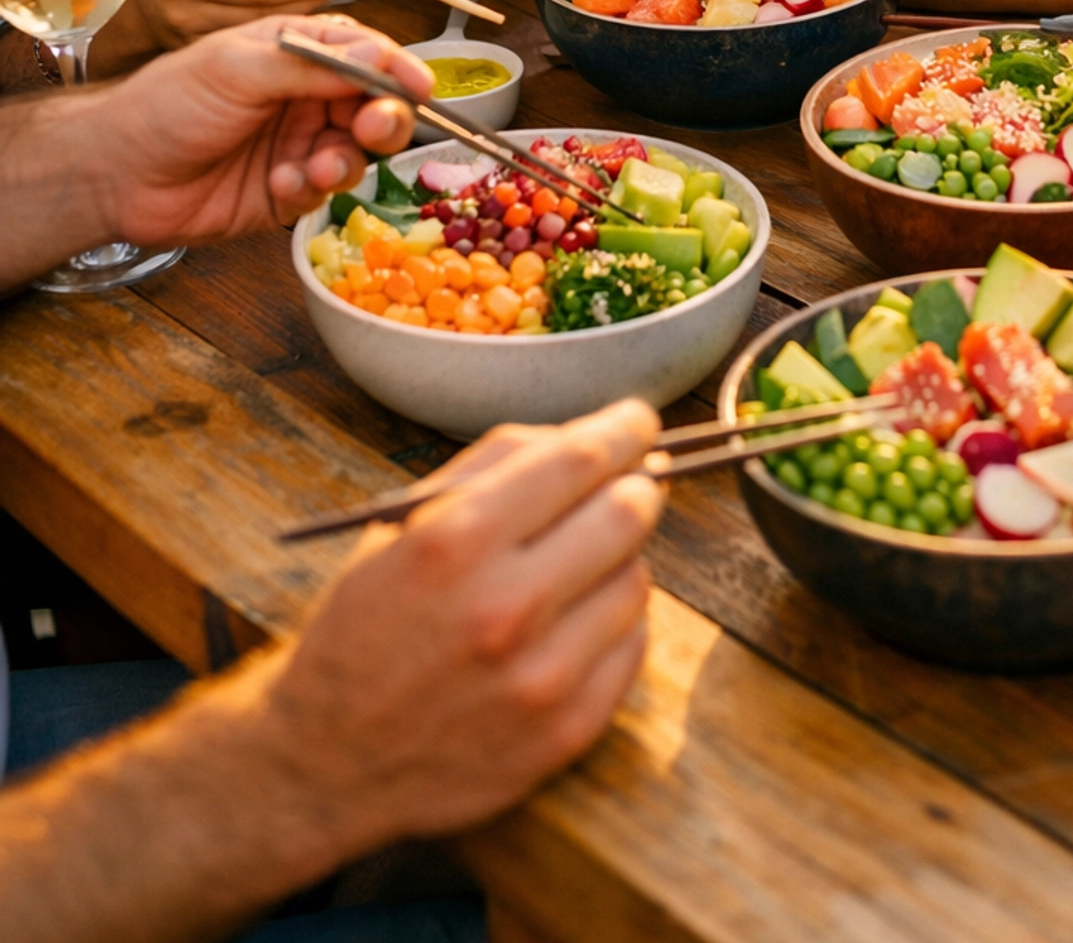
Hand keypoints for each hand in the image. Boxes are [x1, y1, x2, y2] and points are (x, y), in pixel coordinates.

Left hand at [98, 12, 431, 249]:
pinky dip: (309, 188)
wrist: (116, 170)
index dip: (395, 68)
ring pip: (356, 152)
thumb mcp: (238, 65)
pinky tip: (279, 184)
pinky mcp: (286, 191)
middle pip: (373, 104)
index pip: (365, 52)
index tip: (418, 86)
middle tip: (374, 127)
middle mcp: (304, 95)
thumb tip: (379, 52)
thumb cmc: (168, 102)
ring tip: (318, 166)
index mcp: (297, 50)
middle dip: (383, 117)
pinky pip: (322, 191)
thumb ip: (312, 62)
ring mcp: (297, 144)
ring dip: (346, 158)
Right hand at [262, 401, 661, 858]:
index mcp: (455, 542)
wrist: (328, 757)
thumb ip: (495, 464)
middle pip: (627, 514)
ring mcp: (541, 680)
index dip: (623, 429)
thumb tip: (595, 437)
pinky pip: (631, 646)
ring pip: (637, 580)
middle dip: (634, 487)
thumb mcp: (403, 523)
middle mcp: (504, 609)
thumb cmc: (367, 623)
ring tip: (572, 569)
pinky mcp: (566, 733)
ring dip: (618, 560)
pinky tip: (569, 624)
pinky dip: (612, 622)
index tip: (638, 421)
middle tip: (625, 485)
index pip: (579, 460)